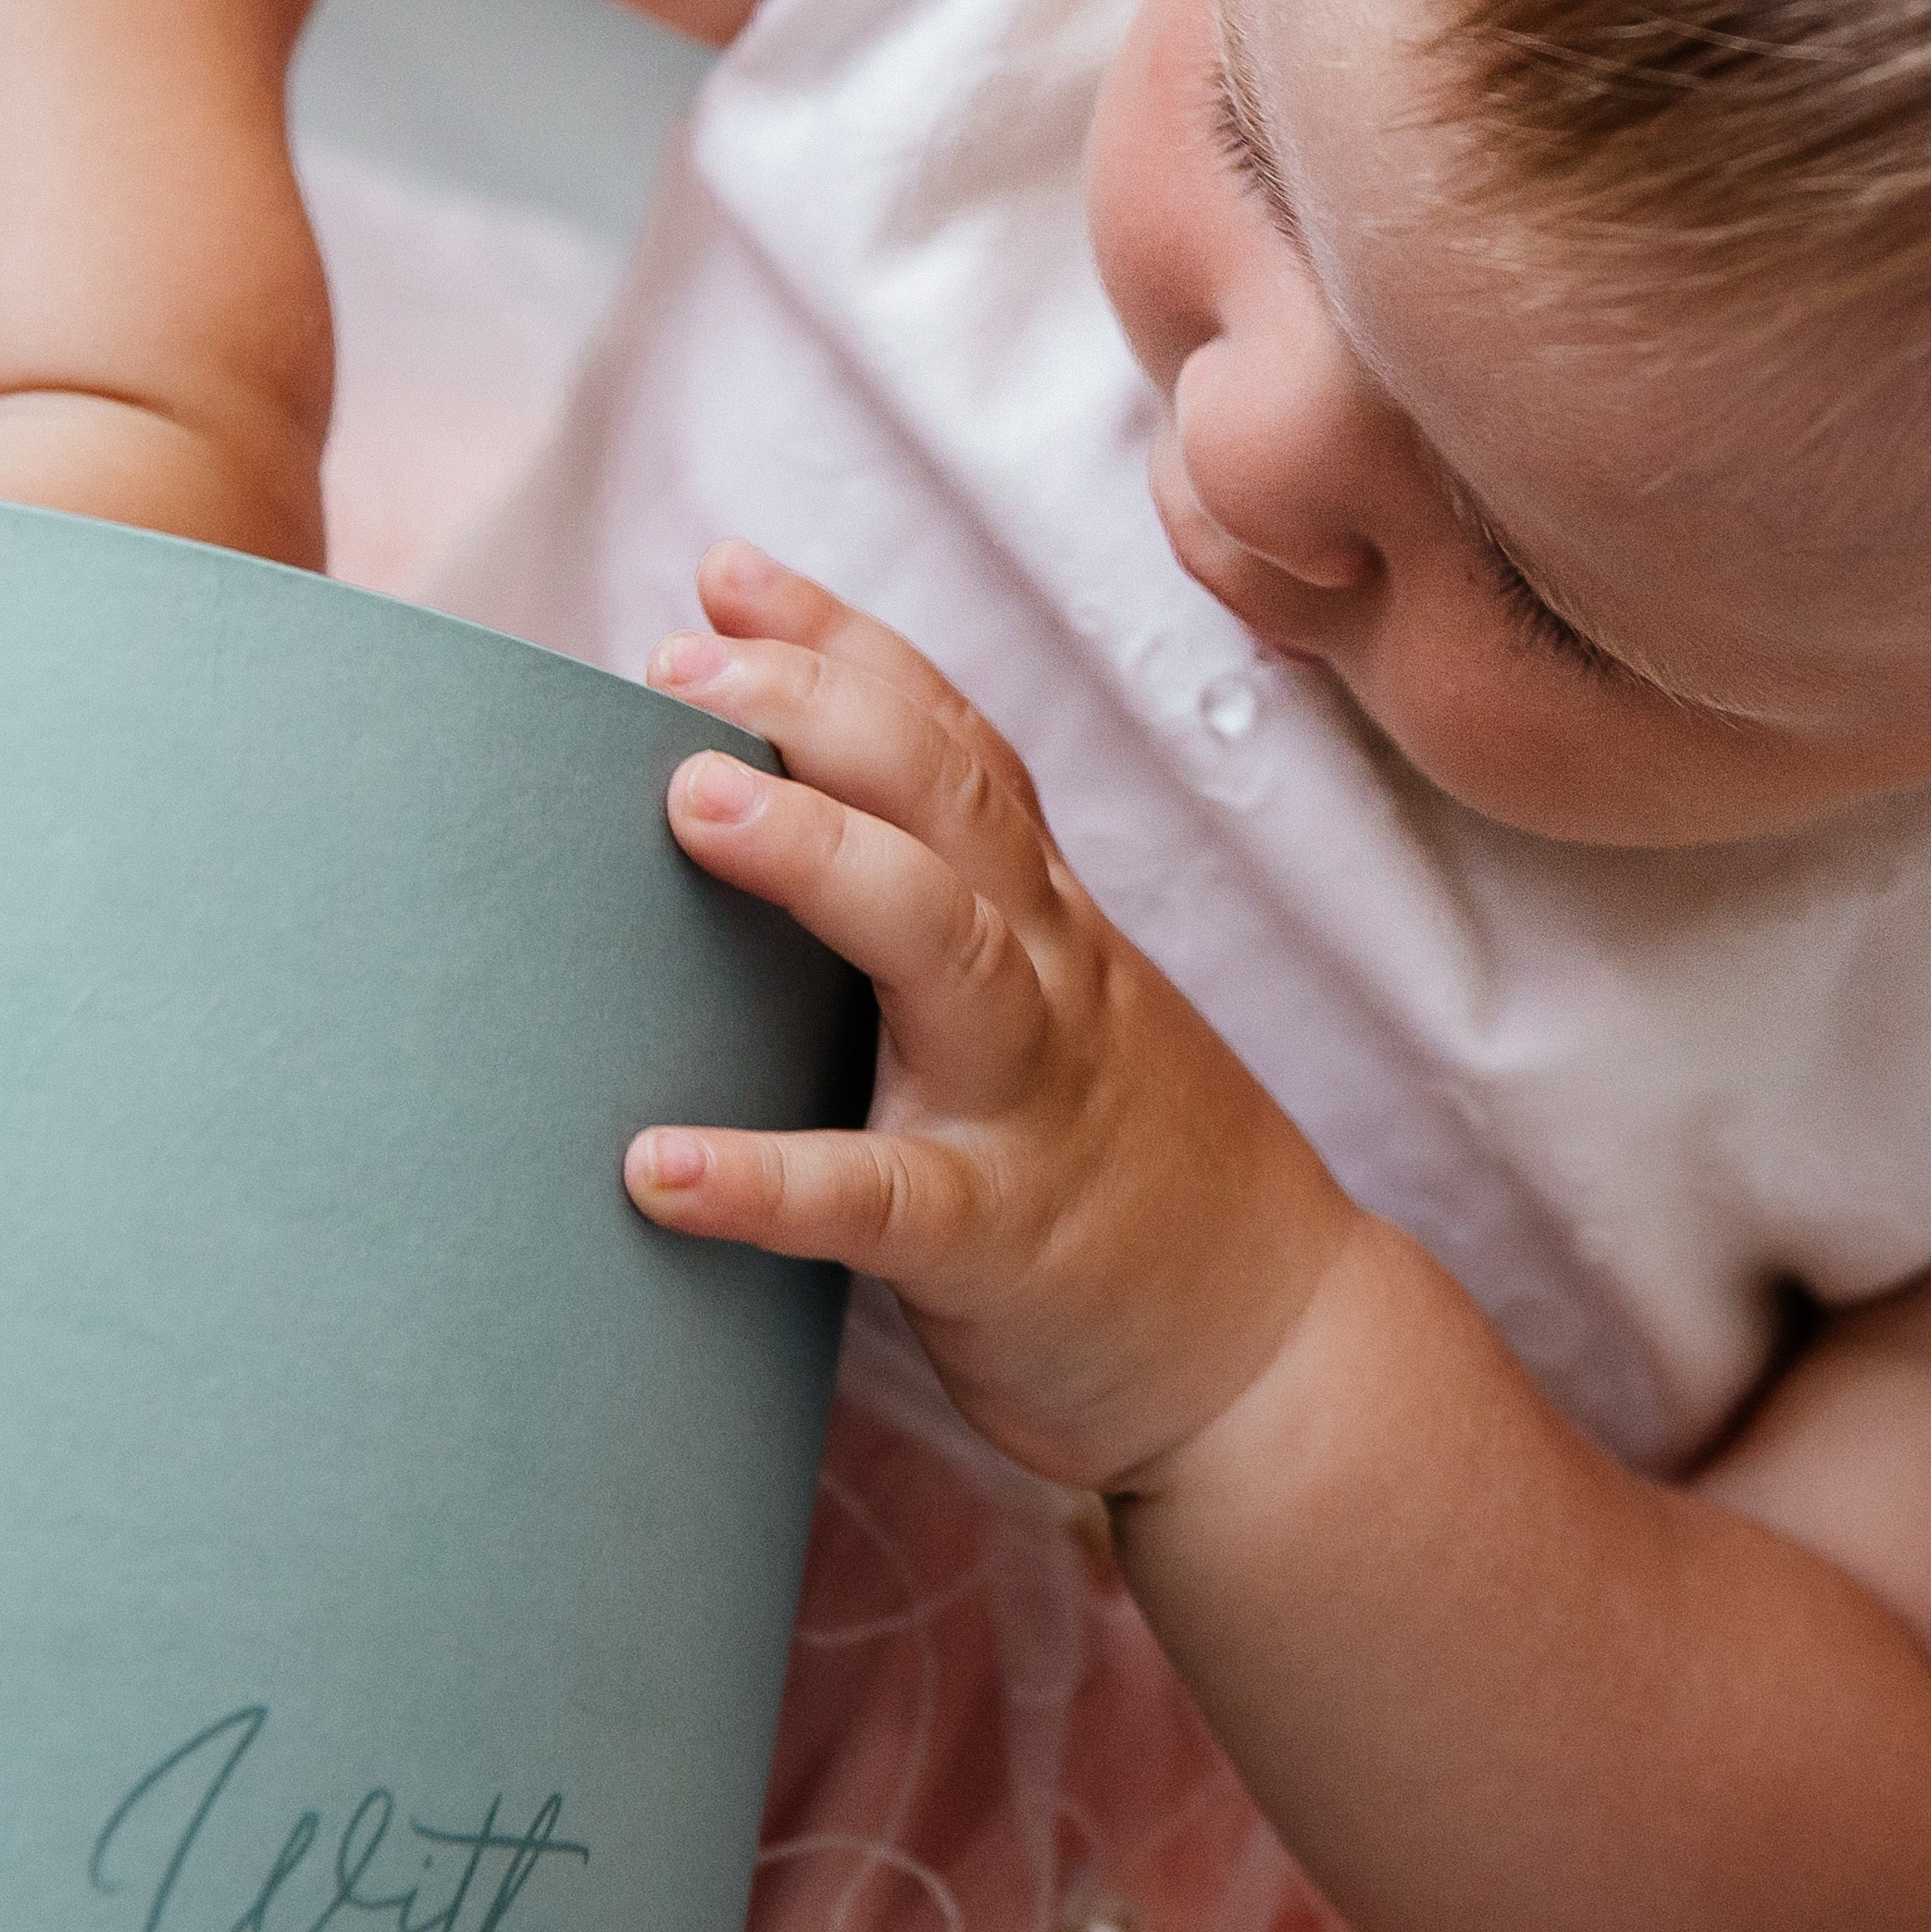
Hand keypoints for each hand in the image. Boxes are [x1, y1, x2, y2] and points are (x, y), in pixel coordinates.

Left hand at [626, 541, 1359, 1493]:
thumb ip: (935, 912)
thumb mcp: (1046, 1004)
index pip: (952, 740)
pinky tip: (656, 1169)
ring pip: (943, 946)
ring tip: (690, 806)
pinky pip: (882, 1202)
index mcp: (1044, 916)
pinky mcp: (1002, 1242)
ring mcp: (1031, 1102)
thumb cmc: (1120, 1167)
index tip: (727, 574)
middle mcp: (1046, 975)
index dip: (845, 644)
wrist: (1275, 1357)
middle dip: (819, 704)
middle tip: (675, 662)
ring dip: (819, 860)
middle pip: (950, 796)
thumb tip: (766, 825)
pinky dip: (769, 1182)